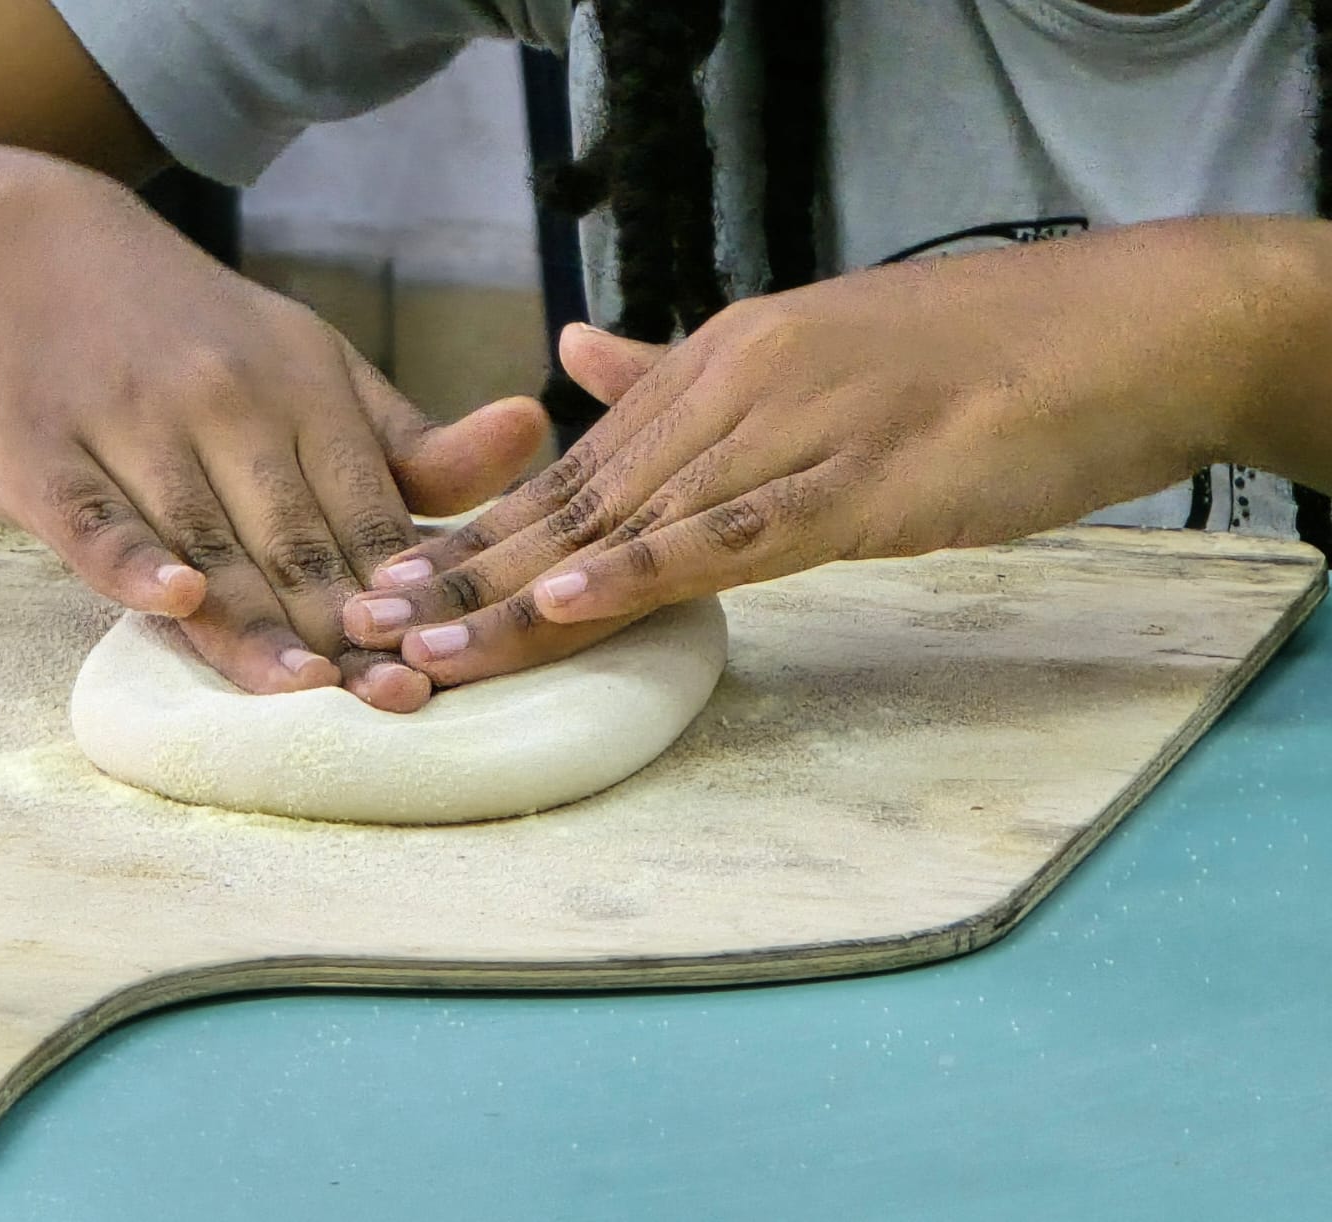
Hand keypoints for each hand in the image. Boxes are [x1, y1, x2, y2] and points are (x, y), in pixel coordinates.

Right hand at [0, 150, 546, 709]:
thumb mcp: (316, 366)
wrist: (28, 249)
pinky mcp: (39, 449)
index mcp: (305, 388)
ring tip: (308, 685)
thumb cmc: (199, 334)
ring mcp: (130, 423)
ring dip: (257, 618)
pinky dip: (130, 558)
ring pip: (204, 541)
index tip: (444, 658)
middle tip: (397, 695)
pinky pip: (91, 516)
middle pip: (294, 540)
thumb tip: (533, 438)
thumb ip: (409, 439)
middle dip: (347, 624)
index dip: (404, 588)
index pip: (368, 511)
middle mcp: (225, 404)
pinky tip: (173, 597)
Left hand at [343, 216, 1315, 684]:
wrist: (1118, 329)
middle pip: (575, 504)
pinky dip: (645, 571)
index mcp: (716, 367)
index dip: (482, 533)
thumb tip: (581, 356)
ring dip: (518, 594)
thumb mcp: (808, 354)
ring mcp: (789, 431)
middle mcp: (730, 392)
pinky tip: (566, 607)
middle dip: (467, 573)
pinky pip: (732, 533)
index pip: (577, 470)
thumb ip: (684, 370)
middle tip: (366, 631)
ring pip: (628, 526)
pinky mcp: (857, 481)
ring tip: (425, 647)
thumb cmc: (973, 359)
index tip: (401, 584)